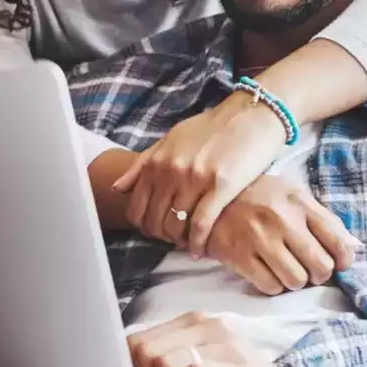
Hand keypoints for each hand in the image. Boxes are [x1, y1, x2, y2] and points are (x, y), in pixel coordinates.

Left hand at [112, 92, 288, 251]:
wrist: (249, 115)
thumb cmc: (211, 127)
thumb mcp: (170, 139)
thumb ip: (143, 164)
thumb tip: (117, 189)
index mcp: (156, 161)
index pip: (136, 208)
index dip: (143, 226)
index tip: (155, 232)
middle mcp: (171, 171)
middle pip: (155, 220)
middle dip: (162, 236)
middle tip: (173, 240)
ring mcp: (194, 180)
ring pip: (176, 225)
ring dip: (180, 241)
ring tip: (187, 244)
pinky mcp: (221, 187)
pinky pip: (201, 225)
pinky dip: (199, 243)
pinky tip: (201, 250)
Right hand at [202, 174, 360, 295]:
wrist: (210, 197)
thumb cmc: (259, 196)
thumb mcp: (293, 195)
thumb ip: (324, 219)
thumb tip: (354, 248)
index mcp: (299, 203)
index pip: (338, 242)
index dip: (343, 260)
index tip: (336, 263)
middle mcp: (282, 220)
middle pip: (320, 267)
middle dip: (319, 274)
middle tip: (309, 269)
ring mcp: (259, 239)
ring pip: (296, 281)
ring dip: (296, 282)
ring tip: (287, 270)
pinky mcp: (238, 256)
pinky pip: (270, 286)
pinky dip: (274, 285)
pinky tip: (268, 272)